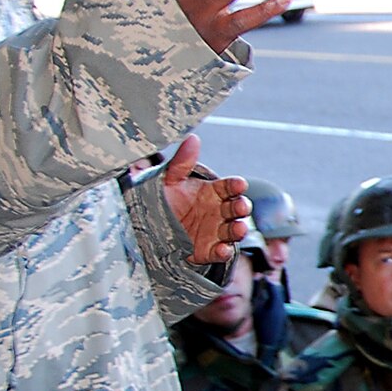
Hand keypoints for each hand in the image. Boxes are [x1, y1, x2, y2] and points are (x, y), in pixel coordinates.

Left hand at [161, 134, 248, 264]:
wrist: (149, 227)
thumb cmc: (166, 201)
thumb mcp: (170, 180)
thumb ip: (182, 162)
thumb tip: (192, 138)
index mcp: (213, 192)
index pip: (230, 186)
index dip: (236, 185)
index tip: (239, 184)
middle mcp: (219, 212)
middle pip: (237, 209)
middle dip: (242, 207)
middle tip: (241, 206)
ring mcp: (216, 231)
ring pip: (233, 231)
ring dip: (239, 230)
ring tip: (238, 228)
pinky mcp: (208, 250)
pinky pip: (219, 252)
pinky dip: (223, 252)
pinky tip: (222, 249)